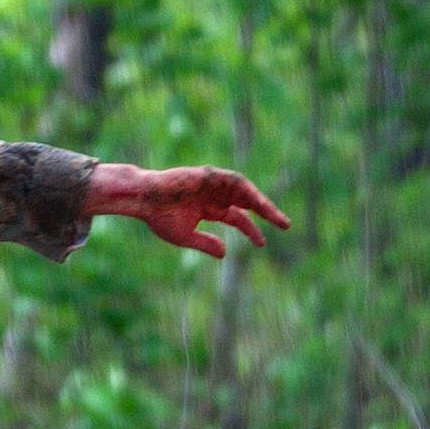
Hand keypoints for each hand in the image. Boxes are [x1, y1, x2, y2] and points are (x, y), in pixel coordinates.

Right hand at [85, 163, 291, 258]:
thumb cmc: (159, 218)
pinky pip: (232, 180)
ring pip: (243, 190)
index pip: (237, 217)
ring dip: (260, 200)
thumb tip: (225, 253)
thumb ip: (206, 243)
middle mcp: (214, 195)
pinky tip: (255, 199)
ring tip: (273, 214)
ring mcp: (212, 184)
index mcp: (209, 208)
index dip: (251, 230)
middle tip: (285, 225)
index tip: (262, 243)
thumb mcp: (186, 236)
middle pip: (246, 202)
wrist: (144, 200)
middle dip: (266, 211)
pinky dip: (245, 188)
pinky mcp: (207, 175)